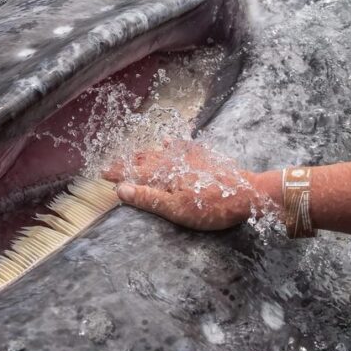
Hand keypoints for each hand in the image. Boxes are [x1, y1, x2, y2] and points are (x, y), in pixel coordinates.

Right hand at [103, 141, 275, 230]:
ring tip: (133, 155)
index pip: (134, 172)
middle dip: (127, 163)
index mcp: (164, 174)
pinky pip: (182, 146)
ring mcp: (189, 156)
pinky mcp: (203, 156)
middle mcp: (173, 160)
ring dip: (144, 153)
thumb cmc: (211, 206)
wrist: (248, 193)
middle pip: (144, 160)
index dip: (118, 174)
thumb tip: (120, 189)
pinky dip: (171, 144)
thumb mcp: (176, 210)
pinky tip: (168, 141)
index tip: (102, 174)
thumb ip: (148, 198)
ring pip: (160, 152)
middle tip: (111, 166)